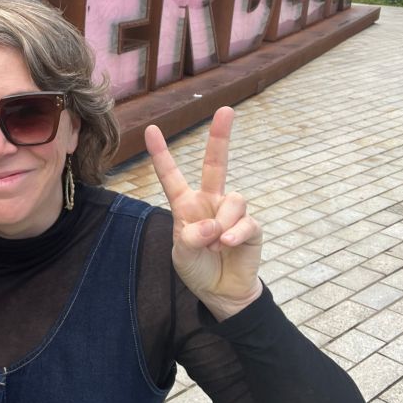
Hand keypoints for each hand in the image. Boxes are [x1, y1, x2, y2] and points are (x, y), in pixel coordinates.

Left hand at [145, 107, 262, 320]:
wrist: (222, 292)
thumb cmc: (198, 268)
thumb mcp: (182, 255)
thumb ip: (191, 238)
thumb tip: (213, 225)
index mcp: (186, 205)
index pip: (172, 176)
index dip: (161, 154)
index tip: (150, 130)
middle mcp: (210, 201)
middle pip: (216, 163)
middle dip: (221, 136)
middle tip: (225, 110)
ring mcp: (232, 212)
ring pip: (233, 199)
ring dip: (222, 223)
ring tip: (216, 245)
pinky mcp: (251, 227)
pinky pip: (246, 221)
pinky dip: (235, 234)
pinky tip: (227, 245)